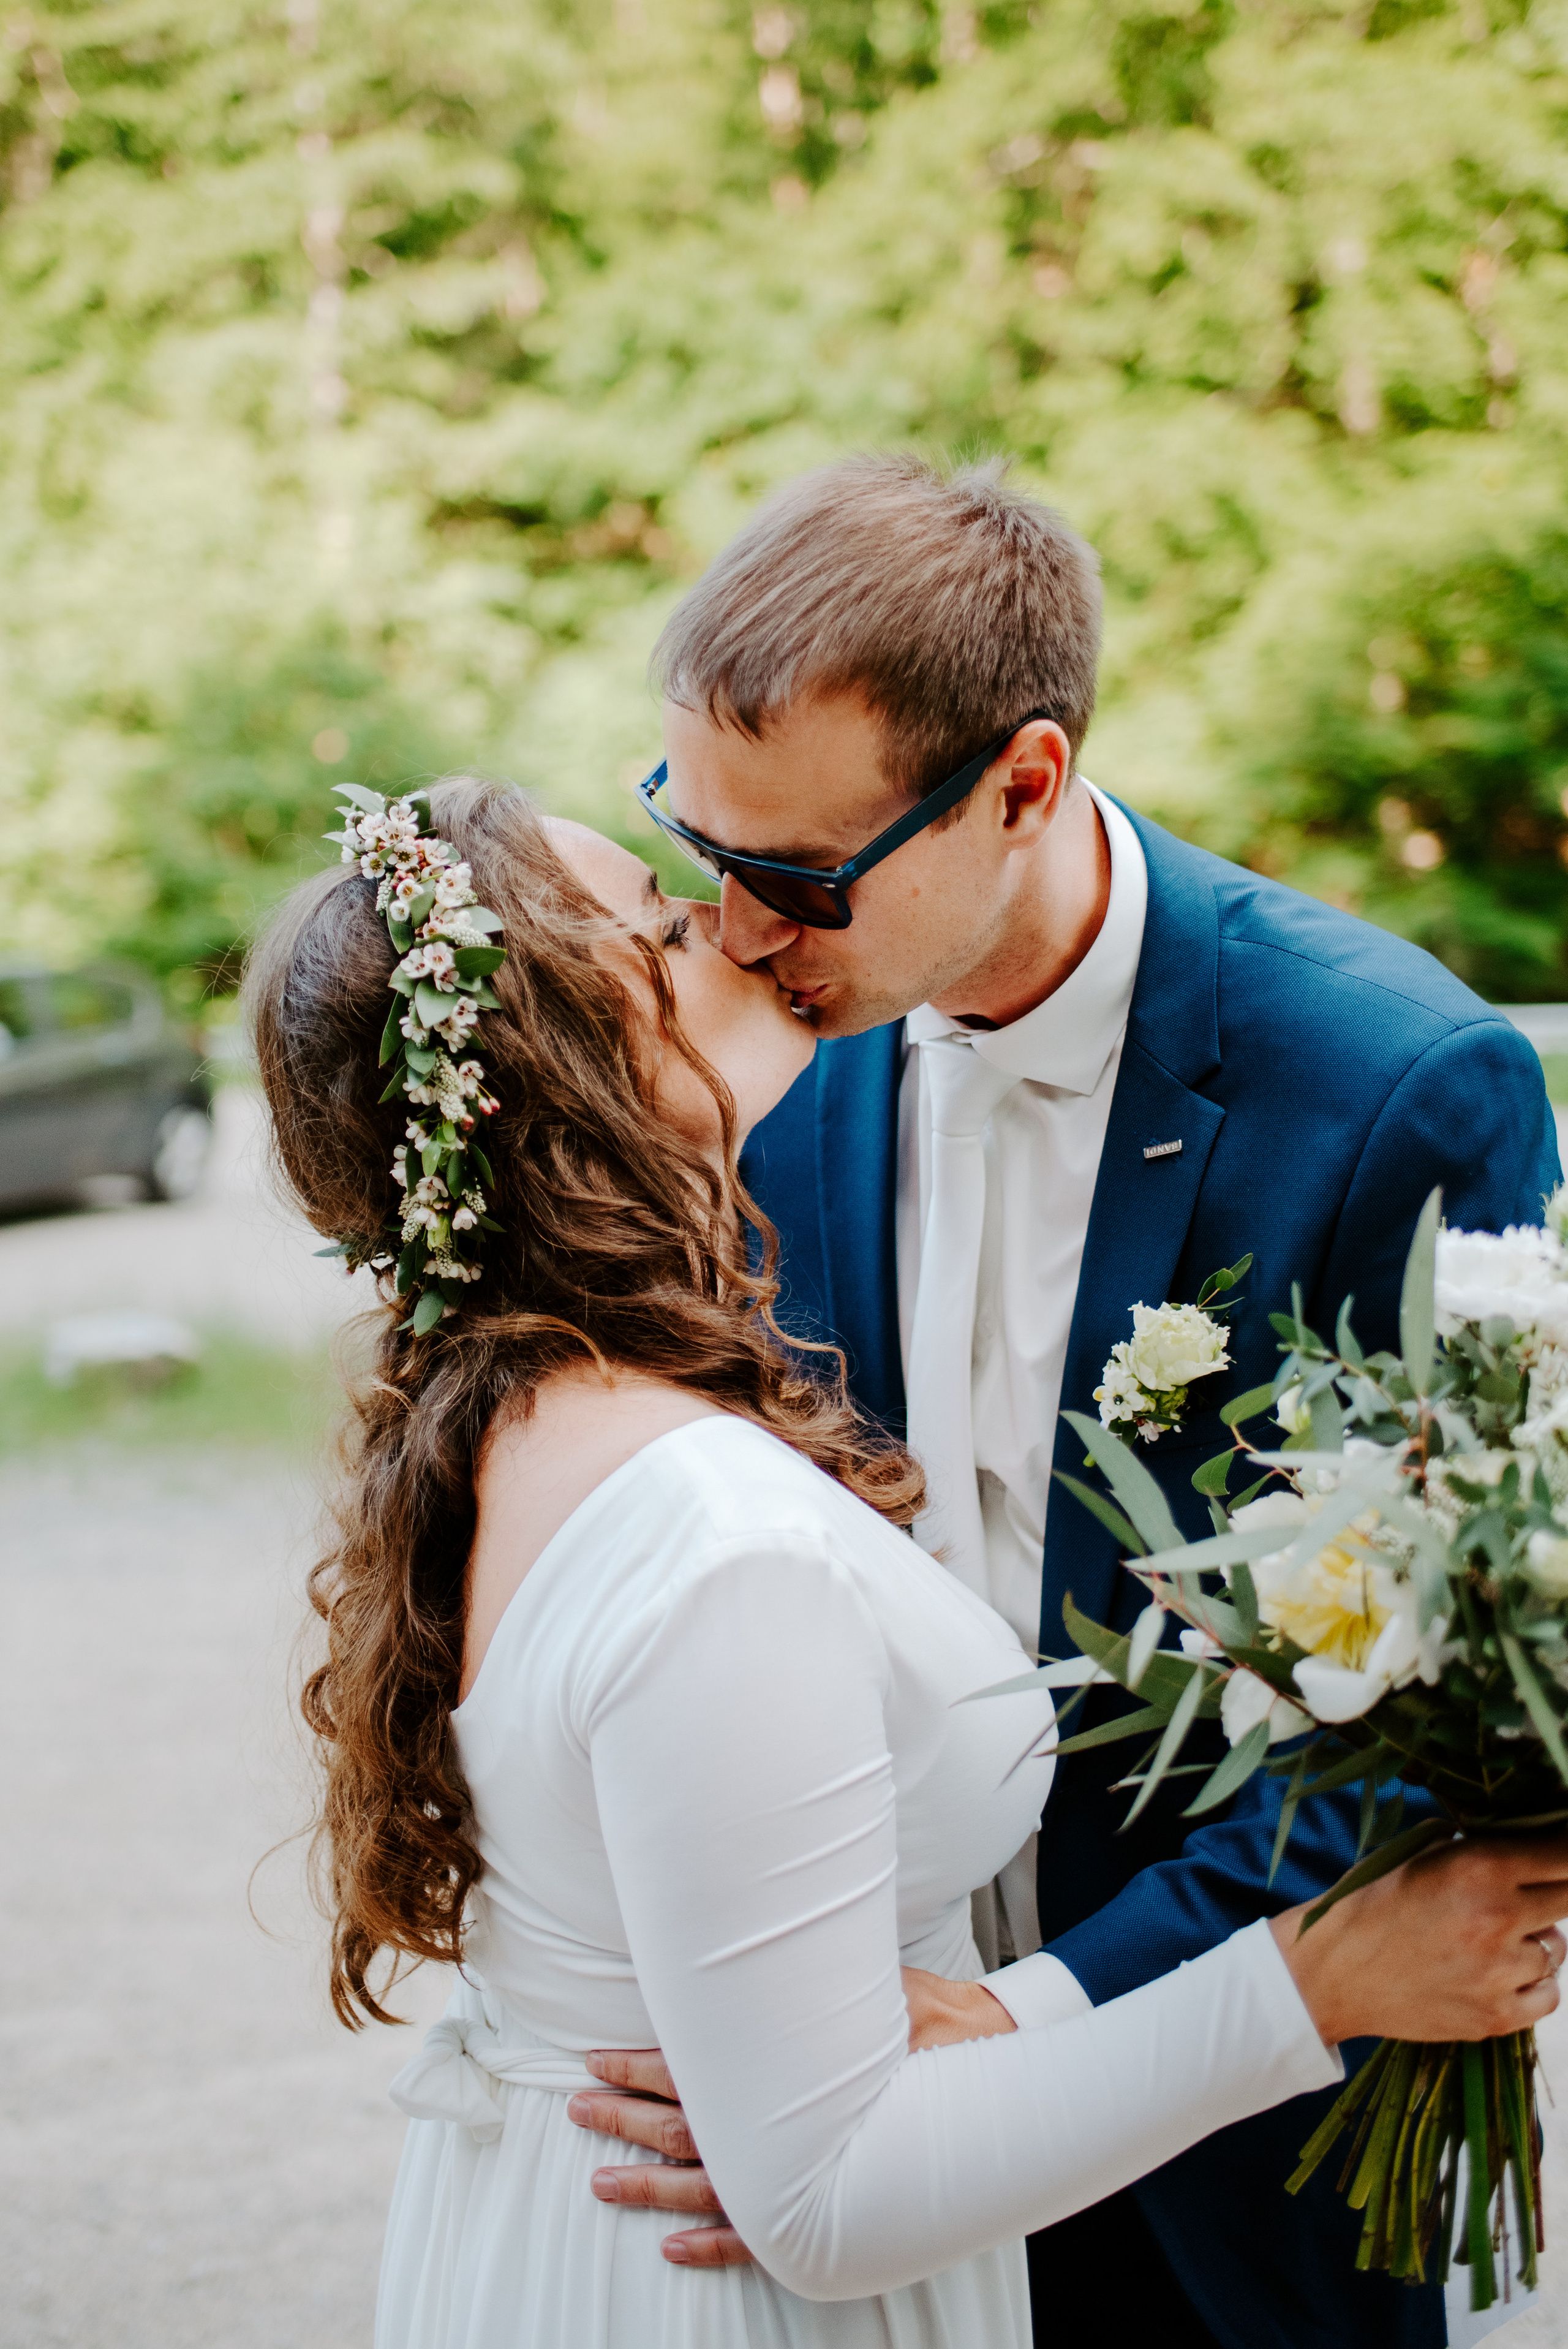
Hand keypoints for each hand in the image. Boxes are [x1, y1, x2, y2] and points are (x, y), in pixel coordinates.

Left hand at [568, 1967, 1014, 2264]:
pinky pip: (755, 2238)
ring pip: (702, 2186)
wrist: (992, 2068)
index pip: (690, 2071)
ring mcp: (799, 2175)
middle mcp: (782, 2130)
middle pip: (681, 2128)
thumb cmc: (922, 2022)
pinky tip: (672, 2246)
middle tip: (577, 2108)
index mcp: (783, 2072)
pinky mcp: (825, 2208)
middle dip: (623, 2117)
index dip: (638, 2067)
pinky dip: (711, 2245)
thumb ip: (797, 1992)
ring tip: (601, 2182)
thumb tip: (742, 1957)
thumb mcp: (854, 1990)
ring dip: (647, 2183)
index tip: (594, 2061)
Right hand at [1271, 1831, 1567, 2047]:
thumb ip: (1479, 1846)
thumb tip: (1531, 1838)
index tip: (1559, 1849)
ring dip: (1534, 1937)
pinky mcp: (1496, 2017)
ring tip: (1491, 1935)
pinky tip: (1499, 1970)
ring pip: (1558, 1948)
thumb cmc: (1371, 1901)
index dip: (1564, 1848)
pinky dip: (1533, 1981)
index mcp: (1478, 1866)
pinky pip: (1549, 1995)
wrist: (1331, 1972)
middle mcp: (1497, 1918)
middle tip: (1526, 1889)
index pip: (1562, 1852)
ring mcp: (1500, 1973)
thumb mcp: (1419, 1853)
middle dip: (1553, 1887)